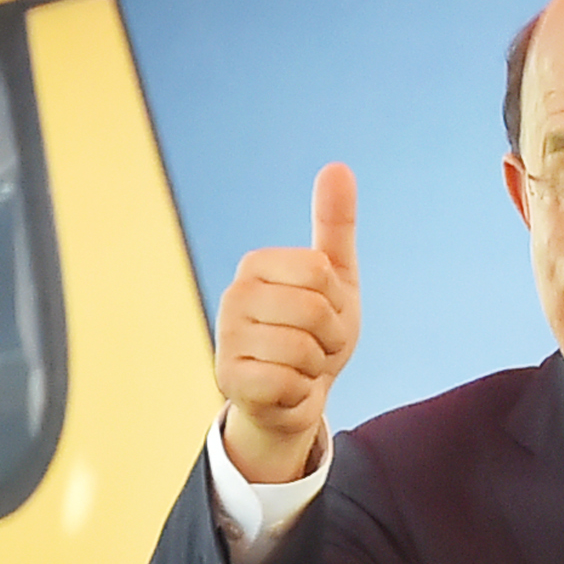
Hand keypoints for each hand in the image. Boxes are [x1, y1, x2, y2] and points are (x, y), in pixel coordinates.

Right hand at [215, 164, 358, 483]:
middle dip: (331, 336)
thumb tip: (338, 166)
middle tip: (316, 347)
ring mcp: (226, 338)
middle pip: (314, 309)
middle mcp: (234, 296)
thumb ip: (334, 223)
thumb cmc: (316, 333)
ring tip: (302, 367)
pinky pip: (289, 382)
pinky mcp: (227, 380)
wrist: (296, 397)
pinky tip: (287, 390)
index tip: (326, 313)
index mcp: (256, 265)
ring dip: (316, 367)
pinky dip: (301, 393)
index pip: (320, 271)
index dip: (337, 300)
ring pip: (302, 349)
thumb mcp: (335, 277)